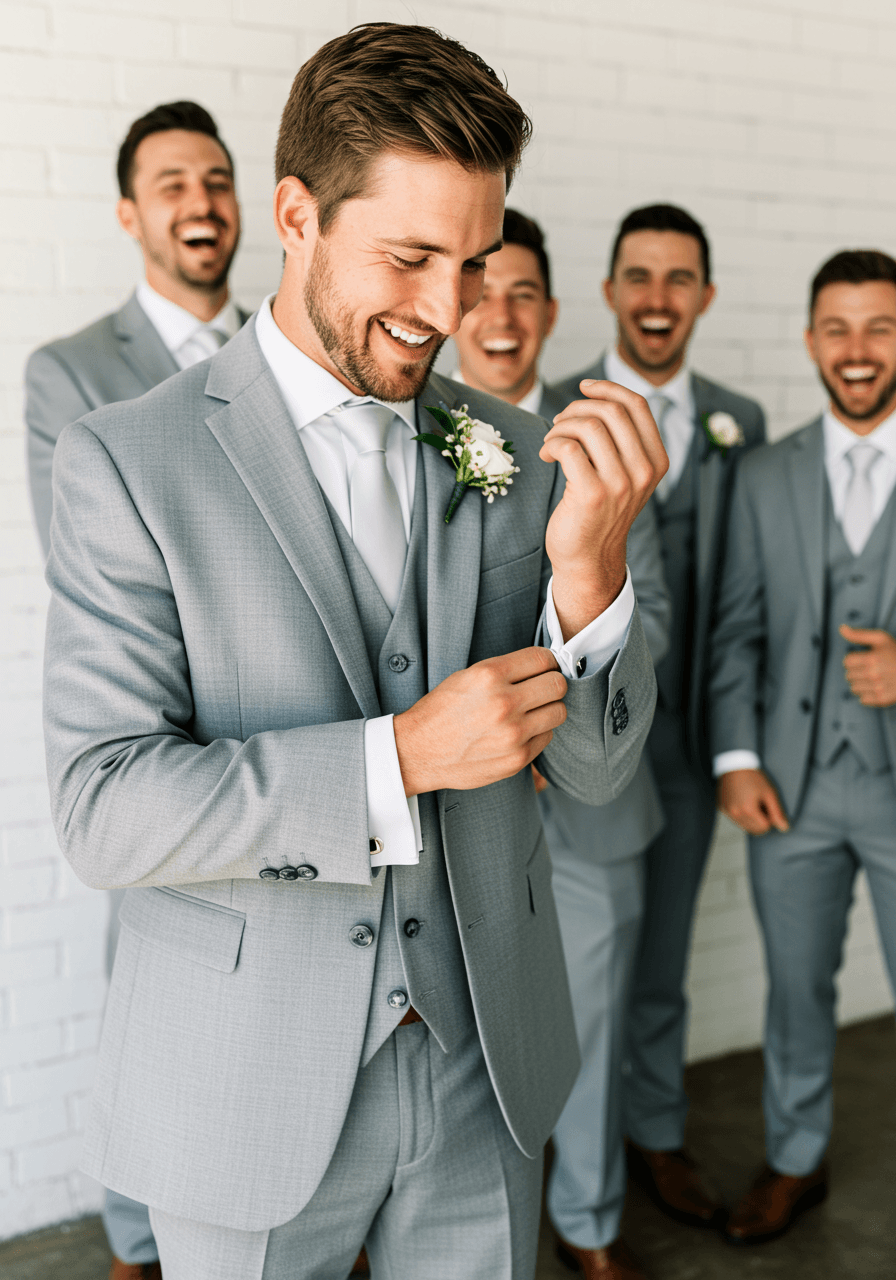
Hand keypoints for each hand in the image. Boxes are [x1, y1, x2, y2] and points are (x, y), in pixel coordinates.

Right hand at [393, 647, 567, 794]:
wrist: (419, 752)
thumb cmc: (441, 712)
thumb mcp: (467, 677)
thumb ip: (505, 671)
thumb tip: (544, 667)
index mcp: (489, 676)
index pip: (543, 659)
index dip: (547, 662)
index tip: (544, 668)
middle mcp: (504, 703)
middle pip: (558, 685)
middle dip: (552, 684)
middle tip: (541, 689)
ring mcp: (513, 734)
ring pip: (558, 712)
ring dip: (548, 710)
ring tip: (530, 712)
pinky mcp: (517, 758)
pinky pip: (547, 737)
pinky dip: (538, 732)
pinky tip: (518, 732)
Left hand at [540, 380, 667, 639]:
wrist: (588, 558)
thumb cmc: (598, 511)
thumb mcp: (622, 473)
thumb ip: (619, 440)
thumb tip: (593, 396)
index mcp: (656, 461)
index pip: (637, 406)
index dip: (608, 387)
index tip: (584, 386)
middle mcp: (643, 472)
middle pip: (611, 410)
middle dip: (577, 408)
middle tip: (560, 423)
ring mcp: (620, 484)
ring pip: (588, 425)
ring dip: (561, 427)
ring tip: (552, 442)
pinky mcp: (592, 495)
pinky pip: (568, 447)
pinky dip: (551, 444)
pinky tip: (546, 456)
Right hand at [717, 769, 788, 835]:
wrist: (734, 764)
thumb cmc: (753, 777)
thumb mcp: (769, 793)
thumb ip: (777, 812)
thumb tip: (784, 828)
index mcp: (748, 810)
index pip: (765, 827)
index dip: (770, 817)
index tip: (768, 805)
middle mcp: (735, 814)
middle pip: (754, 830)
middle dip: (761, 820)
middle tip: (761, 804)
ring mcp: (727, 812)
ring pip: (744, 826)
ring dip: (751, 819)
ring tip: (751, 802)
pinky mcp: (722, 808)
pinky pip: (735, 819)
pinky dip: (741, 815)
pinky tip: (742, 801)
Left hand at [840, 625, 895, 706]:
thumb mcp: (881, 639)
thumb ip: (859, 634)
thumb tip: (841, 628)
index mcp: (872, 659)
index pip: (847, 662)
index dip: (854, 660)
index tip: (864, 659)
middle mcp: (873, 674)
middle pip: (849, 675)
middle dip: (857, 671)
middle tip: (870, 669)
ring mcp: (878, 688)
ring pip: (854, 688)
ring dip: (861, 683)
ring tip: (873, 678)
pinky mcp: (882, 699)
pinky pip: (862, 699)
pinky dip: (867, 695)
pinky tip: (876, 687)